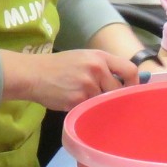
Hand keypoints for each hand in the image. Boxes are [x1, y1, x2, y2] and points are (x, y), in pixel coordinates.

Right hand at [1, 49, 139, 110]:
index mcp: (100, 57)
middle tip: (101, 98)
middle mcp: (97, 69)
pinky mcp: (78, 100)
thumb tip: (124, 83)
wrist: (33, 74)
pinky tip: (73, 101)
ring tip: (81, 96)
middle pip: (118, 90)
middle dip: (112, 97)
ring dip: (96, 103)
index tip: (129, 91)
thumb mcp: (83, 58)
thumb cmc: (59, 66)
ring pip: (103, 101)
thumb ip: (103, 67)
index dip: (133, 84)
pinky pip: (90, 109)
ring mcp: (88, 85)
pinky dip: (84, 108)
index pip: (130, 70)